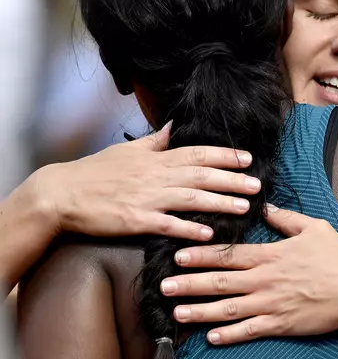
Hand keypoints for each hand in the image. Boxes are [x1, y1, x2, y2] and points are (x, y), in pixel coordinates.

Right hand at [33, 122, 260, 240]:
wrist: (59, 195)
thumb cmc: (94, 173)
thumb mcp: (127, 151)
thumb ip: (156, 141)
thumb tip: (176, 125)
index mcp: (155, 159)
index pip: (197, 153)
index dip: (224, 155)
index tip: (247, 158)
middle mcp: (154, 176)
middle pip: (201, 175)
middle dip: (232, 179)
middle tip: (257, 184)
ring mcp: (146, 199)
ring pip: (191, 198)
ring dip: (219, 203)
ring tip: (244, 207)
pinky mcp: (135, 221)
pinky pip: (168, 224)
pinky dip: (189, 228)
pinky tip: (209, 234)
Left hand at [160, 206, 337, 343]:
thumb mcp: (314, 228)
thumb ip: (286, 219)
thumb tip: (265, 207)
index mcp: (271, 255)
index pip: (228, 255)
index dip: (201, 256)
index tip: (178, 257)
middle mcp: (265, 280)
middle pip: (220, 283)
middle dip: (189, 284)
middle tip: (164, 287)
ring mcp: (271, 304)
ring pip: (228, 309)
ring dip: (200, 311)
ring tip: (177, 313)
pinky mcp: (281, 324)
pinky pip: (249, 331)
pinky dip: (229, 335)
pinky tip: (210, 337)